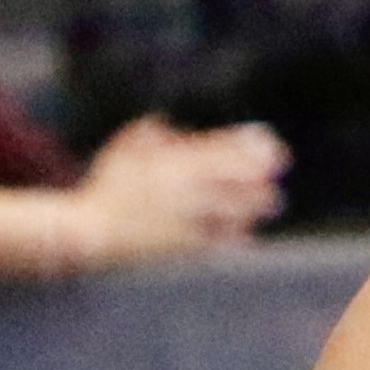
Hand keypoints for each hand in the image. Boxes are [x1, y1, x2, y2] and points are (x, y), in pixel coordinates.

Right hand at [75, 116, 289, 262]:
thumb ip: (145, 135)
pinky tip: (248, 235)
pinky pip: (214, 240)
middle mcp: (178, 190)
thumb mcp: (121, 153)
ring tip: (272, 201)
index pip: (213, 149)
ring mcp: (181, 219)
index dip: (242, 144)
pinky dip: (232, 236)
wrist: (91, 233)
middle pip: (227, 177)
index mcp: (167, 164)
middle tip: (278, 168)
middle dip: (256, 172)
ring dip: (251, 205)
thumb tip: (165, 123)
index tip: (265, 139)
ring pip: (227, 209)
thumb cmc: (104, 191)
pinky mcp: (179, 247)